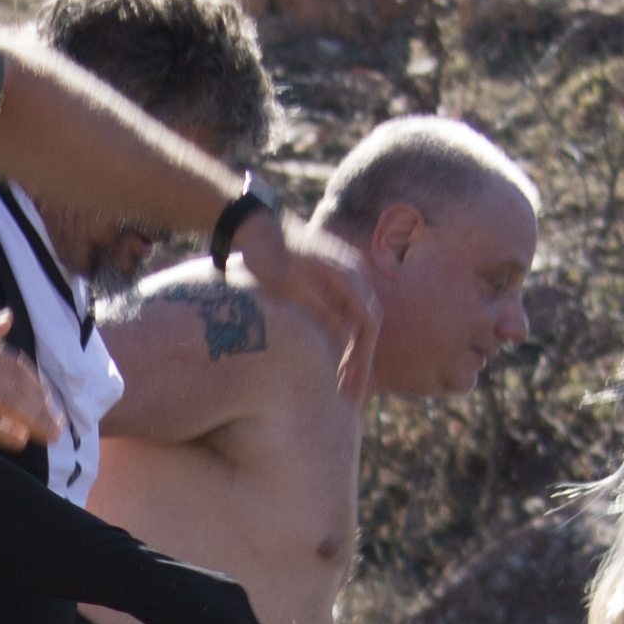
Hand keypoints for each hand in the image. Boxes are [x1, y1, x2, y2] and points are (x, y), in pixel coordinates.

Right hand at [0, 309, 47, 445]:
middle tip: (59, 426)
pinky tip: (19, 440)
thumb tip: (7, 318)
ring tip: (50, 437)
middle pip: (17, 384)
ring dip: (33, 421)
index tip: (48, 403)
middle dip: (42, 406)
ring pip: (6, 402)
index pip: (14, 362)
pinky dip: (4, 430)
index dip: (36, 385)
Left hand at [225, 201, 380, 388]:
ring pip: (360, 322)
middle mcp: (355, 273)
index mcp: (349, 276)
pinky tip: (333, 361)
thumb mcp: (289, 286)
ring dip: (354, 353)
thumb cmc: (267, 254)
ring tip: (342, 386)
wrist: (254, 224)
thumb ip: (318, 309)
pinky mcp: (334, 278)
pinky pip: (347, 314)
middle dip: (360, 364)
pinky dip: (344, 339)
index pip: (367, 326)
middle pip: (369, 327)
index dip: (361, 360)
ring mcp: (346, 274)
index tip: (350, 388)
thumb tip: (344, 337)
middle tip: (350, 399)